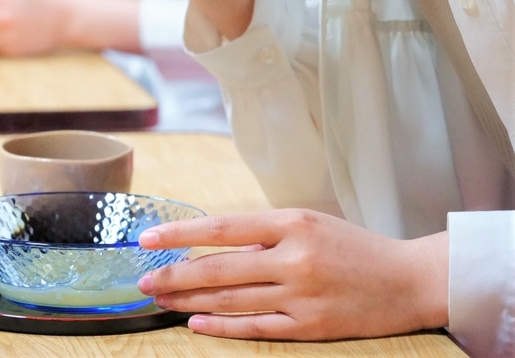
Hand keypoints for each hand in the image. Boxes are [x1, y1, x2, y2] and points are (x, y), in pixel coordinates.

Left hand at [137, 209, 448, 339]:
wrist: (408, 280)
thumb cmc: (353, 247)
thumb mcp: (308, 223)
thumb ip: (263, 234)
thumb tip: (210, 245)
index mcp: (292, 224)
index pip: (223, 227)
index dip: (181, 234)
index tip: (148, 238)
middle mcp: (294, 258)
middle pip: (219, 268)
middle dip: (174, 275)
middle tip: (143, 280)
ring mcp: (302, 295)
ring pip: (232, 299)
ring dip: (190, 300)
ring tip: (160, 299)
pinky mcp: (311, 326)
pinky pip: (256, 326)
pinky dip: (222, 325)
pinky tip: (196, 323)